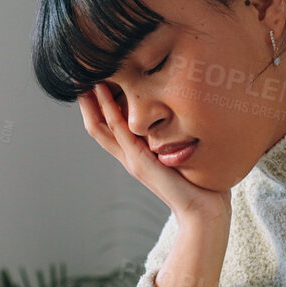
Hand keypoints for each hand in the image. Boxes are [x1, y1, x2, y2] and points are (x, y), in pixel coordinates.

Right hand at [78, 84, 230, 224]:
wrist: (203, 213)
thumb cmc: (201, 185)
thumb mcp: (185, 154)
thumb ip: (180, 137)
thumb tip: (194, 114)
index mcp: (137, 155)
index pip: (109, 126)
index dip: (98, 104)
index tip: (97, 80)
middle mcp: (129, 156)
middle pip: (96, 124)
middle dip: (87, 100)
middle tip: (82, 73)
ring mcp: (132, 159)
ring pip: (100, 126)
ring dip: (91, 100)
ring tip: (86, 75)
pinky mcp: (140, 161)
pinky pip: (119, 130)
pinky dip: (109, 109)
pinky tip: (103, 90)